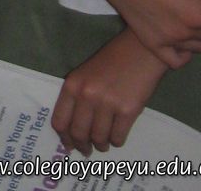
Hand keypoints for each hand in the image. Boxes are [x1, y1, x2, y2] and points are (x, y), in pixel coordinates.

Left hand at [51, 28, 166, 154]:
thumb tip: (73, 130)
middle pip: (78, 133)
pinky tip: (117, 135)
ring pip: (98, 138)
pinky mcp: (127, 111)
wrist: (140, 50)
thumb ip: (77, 98)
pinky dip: (116, 141)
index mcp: (72, 85)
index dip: (64, 137)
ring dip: (101, 145)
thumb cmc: (111, 60)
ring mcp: (107, 104)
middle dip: (82, 146)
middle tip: (87, 150)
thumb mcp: (85, 74)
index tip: (68, 145)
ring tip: (103, 143)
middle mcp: (87, 95)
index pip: (60, 121)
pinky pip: (118, 138)